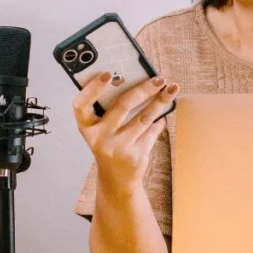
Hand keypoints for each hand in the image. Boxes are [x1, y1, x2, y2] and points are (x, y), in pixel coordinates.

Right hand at [72, 71, 178, 186]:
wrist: (116, 178)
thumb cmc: (107, 143)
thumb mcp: (100, 128)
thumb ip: (108, 107)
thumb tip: (132, 79)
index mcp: (86, 126)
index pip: (81, 104)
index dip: (92, 88)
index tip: (108, 73)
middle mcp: (100, 137)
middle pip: (122, 106)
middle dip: (143, 89)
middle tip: (158, 79)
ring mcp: (119, 147)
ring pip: (144, 118)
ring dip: (160, 101)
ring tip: (171, 89)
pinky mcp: (136, 155)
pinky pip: (152, 130)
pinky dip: (160, 119)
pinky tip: (165, 109)